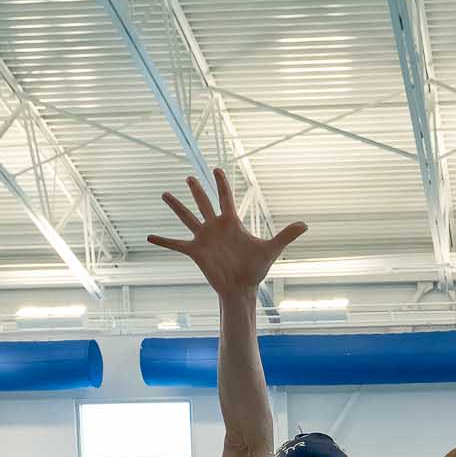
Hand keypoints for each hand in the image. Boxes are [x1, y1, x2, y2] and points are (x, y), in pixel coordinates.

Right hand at [146, 168, 306, 295]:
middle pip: (204, 203)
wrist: (241, 288)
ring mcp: (204, 238)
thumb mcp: (271, 248)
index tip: (217, 168)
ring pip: (187, 217)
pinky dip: (163, 241)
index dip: (221, 182)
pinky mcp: (195, 252)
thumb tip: (306, 224)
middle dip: (197, 190)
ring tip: (164, 194)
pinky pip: (176, 244)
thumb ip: (286, 235)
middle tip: (189, 178)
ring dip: (176, 206)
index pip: (225, 197)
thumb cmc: (255, 269)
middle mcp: (215, 227)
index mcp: (231, 222)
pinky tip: (149, 236)